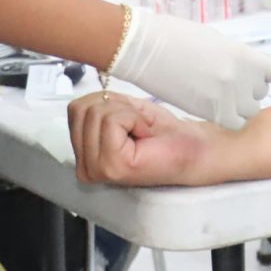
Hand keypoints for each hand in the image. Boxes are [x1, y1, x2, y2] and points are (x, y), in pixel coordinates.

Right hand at [70, 94, 221, 186]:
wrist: (195, 149)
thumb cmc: (165, 134)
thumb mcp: (124, 112)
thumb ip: (96, 107)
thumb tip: (81, 102)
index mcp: (84, 158)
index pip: (75, 109)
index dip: (107, 104)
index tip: (129, 123)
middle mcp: (85, 168)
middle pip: (83, 109)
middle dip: (115, 107)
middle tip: (139, 126)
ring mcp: (97, 169)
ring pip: (96, 112)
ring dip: (126, 113)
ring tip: (142, 131)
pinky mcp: (112, 166)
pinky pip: (110, 119)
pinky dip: (132, 118)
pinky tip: (145, 134)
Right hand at [109, 8, 270, 127]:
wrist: (145, 48)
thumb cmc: (175, 37)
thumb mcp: (215, 40)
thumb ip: (234, 57)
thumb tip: (243, 68)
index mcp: (243, 54)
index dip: (263, 75)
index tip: (251, 75)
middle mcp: (240, 77)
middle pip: (261, 93)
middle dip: (249, 91)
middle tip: (231, 87)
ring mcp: (225, 96)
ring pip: (250, 111)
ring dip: (240, 106)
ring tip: (222, 99)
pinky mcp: (208, 111)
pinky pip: (233, 123)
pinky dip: (228, 119)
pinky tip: (215, 110)